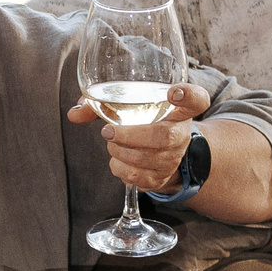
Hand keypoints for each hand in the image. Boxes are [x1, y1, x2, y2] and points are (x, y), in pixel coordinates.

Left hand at [68, 82, 206, 193]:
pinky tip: (117, 159)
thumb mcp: (128, 106)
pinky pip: (136, 176)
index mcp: (178, 109)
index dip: (188, 95)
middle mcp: (181, 133)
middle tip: (108, 131)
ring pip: (146, 158)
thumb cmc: (140, 122)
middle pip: (165, 136)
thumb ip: (100, 103)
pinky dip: (118, 167)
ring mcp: (173, 158)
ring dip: (119, 151)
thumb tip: (74, 114)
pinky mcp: (161, 177)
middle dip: (130, 135)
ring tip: (112, 143)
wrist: (156, 154)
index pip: (197, 99)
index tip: (174, 92)